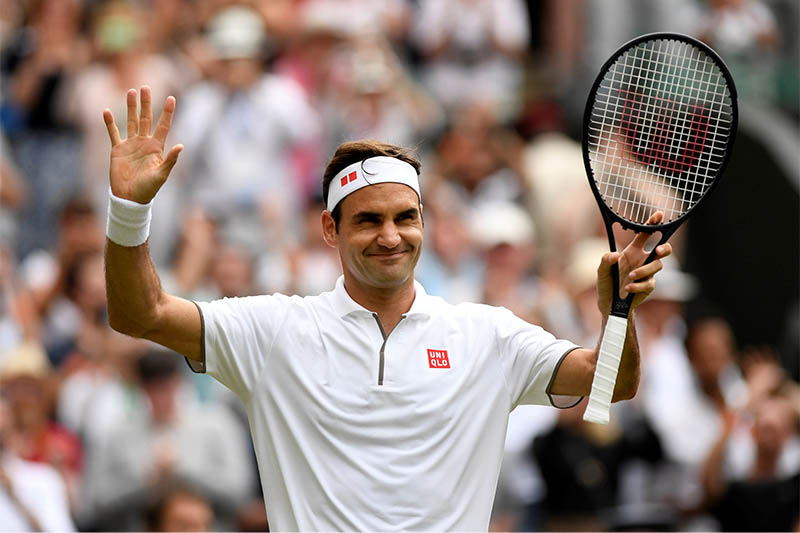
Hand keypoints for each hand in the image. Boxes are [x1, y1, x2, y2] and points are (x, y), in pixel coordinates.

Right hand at [104, 86, 182, 203]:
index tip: (171, 98)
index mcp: (157, 147)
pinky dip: (109, 123)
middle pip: (146, 118)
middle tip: (145, 87)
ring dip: (130, 107)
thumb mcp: (161, 174)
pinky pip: (113, 133)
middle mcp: (144, 143)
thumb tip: (181, 146)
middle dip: (146, 103)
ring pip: (131, 121)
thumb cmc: (148, 189)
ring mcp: (130, 145)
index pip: (163, 126)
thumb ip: (170, 160)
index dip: (167, 112)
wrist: (130, 198)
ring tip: (131, 91)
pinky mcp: (117, 150)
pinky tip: (106, 111)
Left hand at [596, 211, 671, 313]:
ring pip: (657, 266)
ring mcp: (647, 273)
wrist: (609, 304)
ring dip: (644, 270)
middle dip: (665, 247)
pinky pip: (649, 283)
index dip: (653, 224)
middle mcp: (642, 260)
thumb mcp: (601, 271)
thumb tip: (615, 255)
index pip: (646, 234)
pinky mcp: (648, 286)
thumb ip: (605, 261)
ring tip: (630, 276)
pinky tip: (628, 288)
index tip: (660, 215)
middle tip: (659, 249)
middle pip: (662, 249)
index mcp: (632, 251)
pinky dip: (638, 285)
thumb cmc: (606, 283)